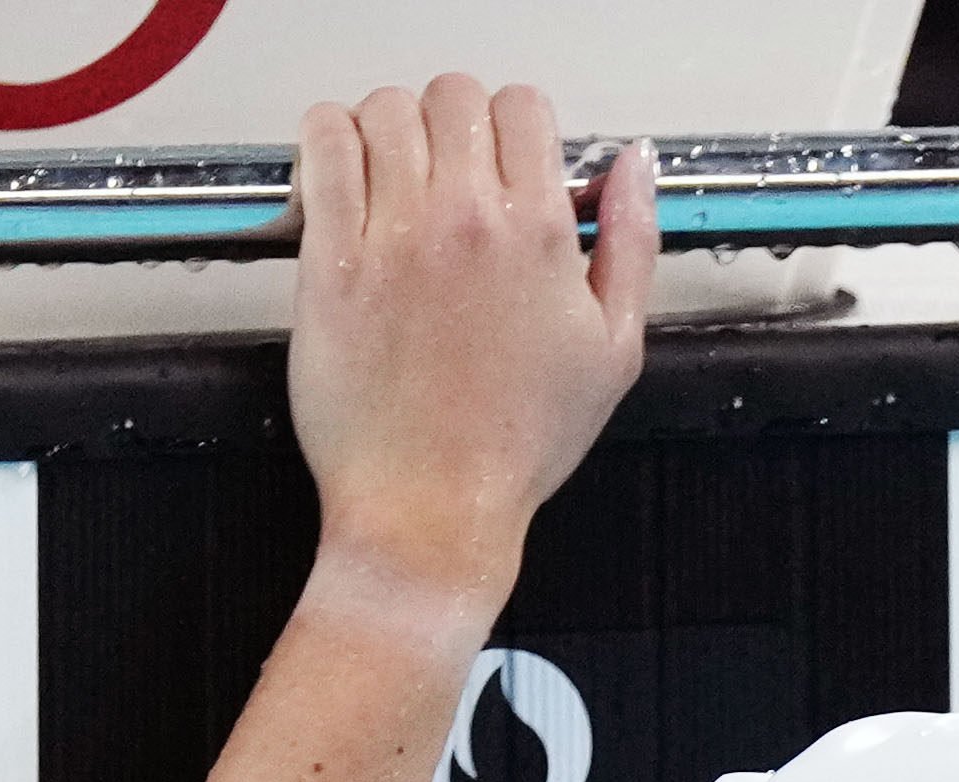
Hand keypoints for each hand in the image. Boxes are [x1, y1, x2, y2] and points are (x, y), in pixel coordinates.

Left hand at [287, 77, 655, 612]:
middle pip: (454, 95)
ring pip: (384, 108)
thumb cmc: (515, 446)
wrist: (433, 509)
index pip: (524, 108)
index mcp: (540, 236)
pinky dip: (329, 140)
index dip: (517, 127)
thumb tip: (634, 167)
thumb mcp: (615, 351)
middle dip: (455, 122)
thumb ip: (632, 242)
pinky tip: (344, 175)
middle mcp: (466, 222)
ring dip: (390, 127)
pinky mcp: (331, 260)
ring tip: (395, 174)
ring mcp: (393, 236)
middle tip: (449, 169)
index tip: (505, 162)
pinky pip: (324, 147)